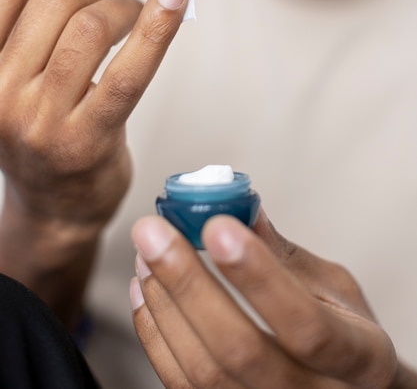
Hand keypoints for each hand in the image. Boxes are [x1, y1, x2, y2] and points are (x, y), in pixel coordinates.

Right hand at [0, 0, 189, 324]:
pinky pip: (129, 70)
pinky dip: (159, 24)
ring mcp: (43, 120)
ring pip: (92, 26)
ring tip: (132, 19)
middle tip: (106, 11)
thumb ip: (2, 18)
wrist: (55, 209)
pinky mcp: (89, 138)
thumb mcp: (4, 77)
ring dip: (124, 7)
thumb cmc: (37, 133)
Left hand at [130, 212, 413, 387]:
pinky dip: (155, 333)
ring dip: (165, 304)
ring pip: (204, 372)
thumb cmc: (345, 333)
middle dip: (188, 284)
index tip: (216, 226)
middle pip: (241, 352)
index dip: (258, 277)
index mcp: (359, 358)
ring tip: (147, 253)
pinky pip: (181, 384)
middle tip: (154, 232)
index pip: (307, 325)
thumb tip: (236, 204)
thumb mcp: (333, 288)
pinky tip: (147, 290)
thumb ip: (284, 254)